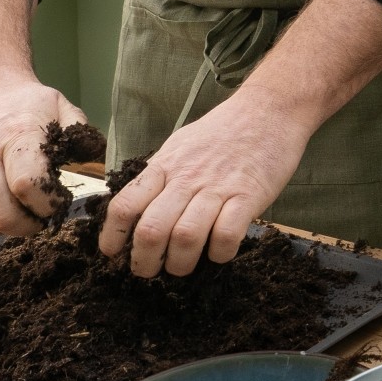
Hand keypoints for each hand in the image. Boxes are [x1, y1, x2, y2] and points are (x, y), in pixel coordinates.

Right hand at [0, 73, 83, 238]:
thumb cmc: (24, 104)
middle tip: (37, 218)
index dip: (46, 206)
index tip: (56, 204)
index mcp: (16, 135)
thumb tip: (100, 172)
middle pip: (1, 215)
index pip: (27, 186)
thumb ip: (82, 138)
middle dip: (26, 226)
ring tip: (15, 212)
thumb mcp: (61, 108)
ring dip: (1, 229)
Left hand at [96, 88, 312, 276]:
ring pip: (185, 238)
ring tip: (182, 267)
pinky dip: (219, 254)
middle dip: (144, 262)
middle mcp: (186, 178)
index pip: (124, 206)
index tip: (113, 254)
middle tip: (149, 271)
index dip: (112, 237)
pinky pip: (226, 236)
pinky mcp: (248, 196)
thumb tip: (139, 206)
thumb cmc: (223, 130)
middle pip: (151, 230)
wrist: (269, 109)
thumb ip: (161, 175)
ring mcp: (218, 188)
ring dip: (180, 264)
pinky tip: (219, 252)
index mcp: (165, 166)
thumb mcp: (181, 145)